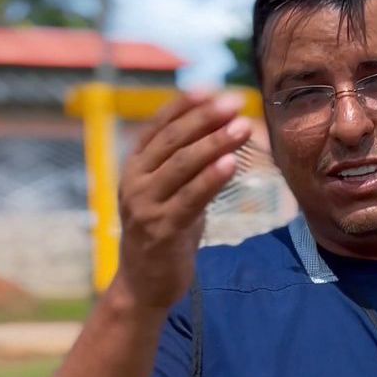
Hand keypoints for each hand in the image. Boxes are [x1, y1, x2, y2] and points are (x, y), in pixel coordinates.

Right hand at [115, 90, 253, 309]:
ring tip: (242, 127)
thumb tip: (219, 133)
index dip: (186, 106)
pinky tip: (230, 163)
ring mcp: (144, 205)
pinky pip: (189, 199)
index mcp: (134, 166)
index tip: (215, 91)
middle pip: (172, 140)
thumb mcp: (172, 194)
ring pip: (181, 165)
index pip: (159, 126)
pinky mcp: (161, 230)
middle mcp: (134, 181)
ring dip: (214, 143)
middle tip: (236, 102)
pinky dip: (210, 179)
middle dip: (206, 119)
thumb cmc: (163, 235)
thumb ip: (186, 167)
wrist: (143, 285)